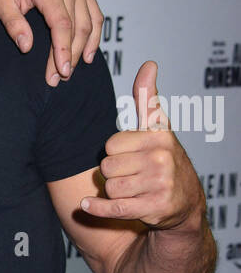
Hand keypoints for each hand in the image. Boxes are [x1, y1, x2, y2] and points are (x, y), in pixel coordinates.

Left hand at [0, 0, 102, 85]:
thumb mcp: (0, 1)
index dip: (63, 50)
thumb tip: (27, 47)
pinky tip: (88, 53)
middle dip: (70, 55)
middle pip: (78, 27)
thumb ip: (13, 24)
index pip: (62, 24)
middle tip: (58, 78)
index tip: (60, 71)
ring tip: (71, 70)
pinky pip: (95, 13)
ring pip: (89, 22)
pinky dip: (94, 34)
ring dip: (83, 49)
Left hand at [80, 62, 203, 227]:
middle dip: (114, 173)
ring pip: (110, 187)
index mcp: (159, 136)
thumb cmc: (163, 158)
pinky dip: (96, 209)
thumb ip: (148, 97)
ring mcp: (159, 184)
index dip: (115, 152)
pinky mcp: (153, 207)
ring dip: (115, 191)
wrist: (185, 200)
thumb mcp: (157, 127)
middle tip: (133, 175)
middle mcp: (162, 158)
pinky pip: (113, 207)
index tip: (131, 155)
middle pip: (107, 167)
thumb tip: (149, 64)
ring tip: (134, 189)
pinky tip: (87, 205)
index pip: (110, 145)